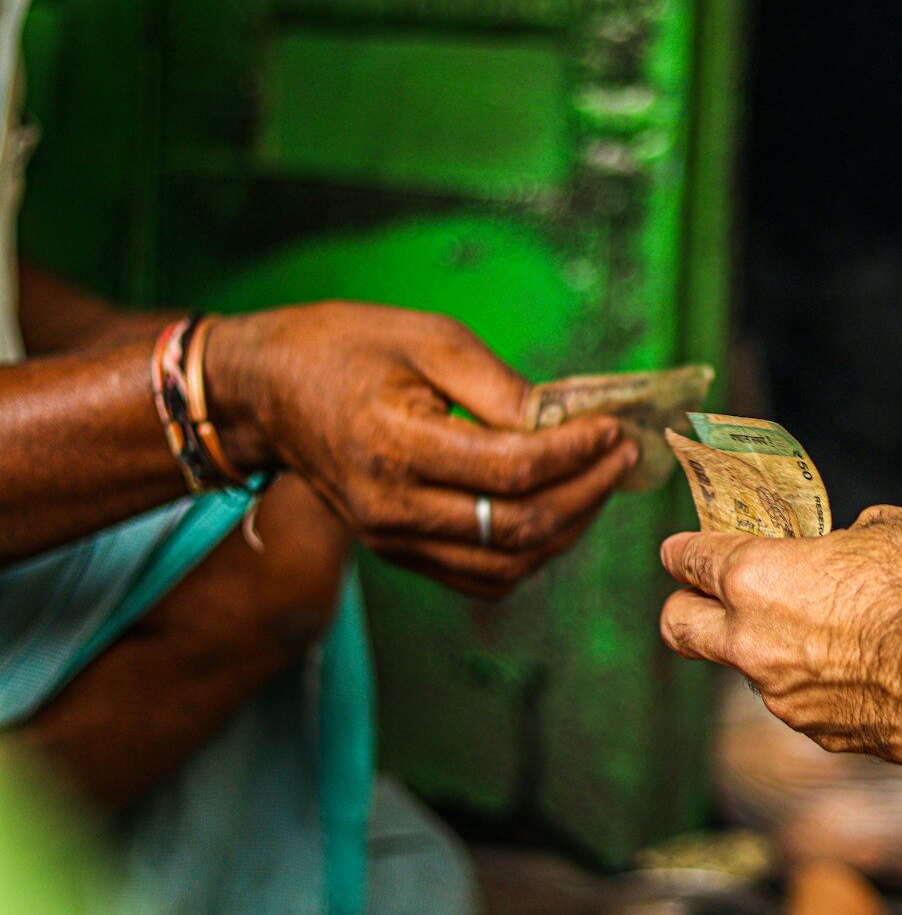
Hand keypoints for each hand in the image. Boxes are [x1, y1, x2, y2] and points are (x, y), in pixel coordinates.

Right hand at [208, 302, 636, 598]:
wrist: (265, 391)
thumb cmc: (345, 348)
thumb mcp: (428, 338)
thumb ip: (499, 386)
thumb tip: (567, 420)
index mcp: (396, 443)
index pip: (510, 471)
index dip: (575, 453)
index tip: (612, 428)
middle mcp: (392, 506)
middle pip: (517, 526)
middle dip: (587, 493)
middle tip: (622, 457)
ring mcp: (392, 539)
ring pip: (506, 564)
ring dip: (567, 529)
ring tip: (599, 483)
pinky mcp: (397, 553)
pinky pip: (480, 577)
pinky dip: (531, 552)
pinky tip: (559, 511)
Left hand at [659, 505, 901, 765]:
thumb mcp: (883, 529)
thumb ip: (840, 542)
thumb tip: (845, 546)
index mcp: (755, 579)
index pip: (689, 560)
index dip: (684, 551)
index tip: (682, 551)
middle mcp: (754, 644)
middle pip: (680, 628)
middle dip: (685, 609)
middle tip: (706, 597)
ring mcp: (785, 699)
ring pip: (750, 672)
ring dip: (769, 652)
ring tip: (824, 633)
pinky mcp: (824, 736)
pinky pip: (806, 705)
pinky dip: (822, 688)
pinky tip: (866, 671)